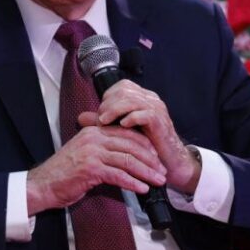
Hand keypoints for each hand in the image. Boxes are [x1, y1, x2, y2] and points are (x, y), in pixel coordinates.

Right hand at [26, 125, 166, 215]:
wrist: (43, 184)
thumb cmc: (65, 171)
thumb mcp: (85, 152)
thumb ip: (103, 148)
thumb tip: (127, 154)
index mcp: (94, 130)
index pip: (127, 133)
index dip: (146, 145)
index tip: (157, 156)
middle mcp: (94, 137)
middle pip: (131, 146)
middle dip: (151, 159)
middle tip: (162, 170)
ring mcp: (92, 152)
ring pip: (128, 160)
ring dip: (146, 172)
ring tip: (158, 181)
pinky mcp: (91, 169)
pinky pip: (118, 175)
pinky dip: (133, 183)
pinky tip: (143, 189)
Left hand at [78, 80, 200, 193]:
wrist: (169, 163)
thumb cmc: (145, 147)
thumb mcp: (121, 132)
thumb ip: (102, 123)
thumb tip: (81, 117)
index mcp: (142, 97)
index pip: (121, 86)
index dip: (108, 98)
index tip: (100, 114)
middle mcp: (150, 99)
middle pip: (124, 90)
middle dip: (108, 104)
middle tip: (100, 120)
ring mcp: (157, 108)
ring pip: (131, 99)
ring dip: (114, 110)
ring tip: (104, 123)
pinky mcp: (161, 121)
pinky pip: (144, 113)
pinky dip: (131, 118)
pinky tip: (122, 126)